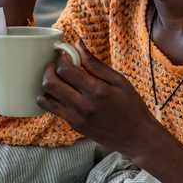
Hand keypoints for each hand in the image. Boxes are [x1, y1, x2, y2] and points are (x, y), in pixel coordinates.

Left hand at [39, 40, 159, 155]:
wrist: (136, 137)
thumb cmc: (131, 106)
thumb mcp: (119, 81)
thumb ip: (96, 64)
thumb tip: (78, 45)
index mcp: (97, 91)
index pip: (66, 70)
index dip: (61, 58)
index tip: (65, 54)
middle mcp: (83, 105)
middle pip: (51, 83)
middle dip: (49, 69)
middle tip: (56, 65)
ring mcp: (76, 118)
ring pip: (46, 98)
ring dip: (47, 85)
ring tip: (57, 79)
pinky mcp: (74, 126)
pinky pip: (53, 110)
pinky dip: (51, 99)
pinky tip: (61, 93)